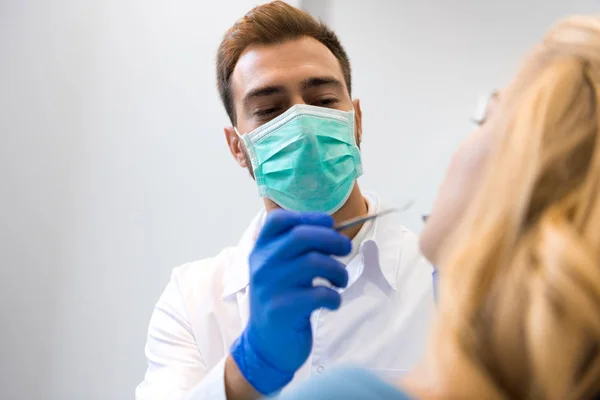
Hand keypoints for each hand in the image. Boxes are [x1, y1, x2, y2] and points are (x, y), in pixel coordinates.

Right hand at [230, 210, 350, 394]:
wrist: (266, 345)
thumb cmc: (282, 300)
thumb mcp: (280, 269)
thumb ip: (298, 249)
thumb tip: (336, 231)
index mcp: (260, 250)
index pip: (279, 219)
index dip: (309, 217)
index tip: (329, 225)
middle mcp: (262, 264)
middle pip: (302, 236)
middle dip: (332, 239)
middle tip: (346, 250)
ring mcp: (270, 287)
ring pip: (314, 263)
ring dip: (338, 270)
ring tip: (340, 281)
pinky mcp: (282, 310)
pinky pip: (320, 294)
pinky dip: (335, 297)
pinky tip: (332, 303)